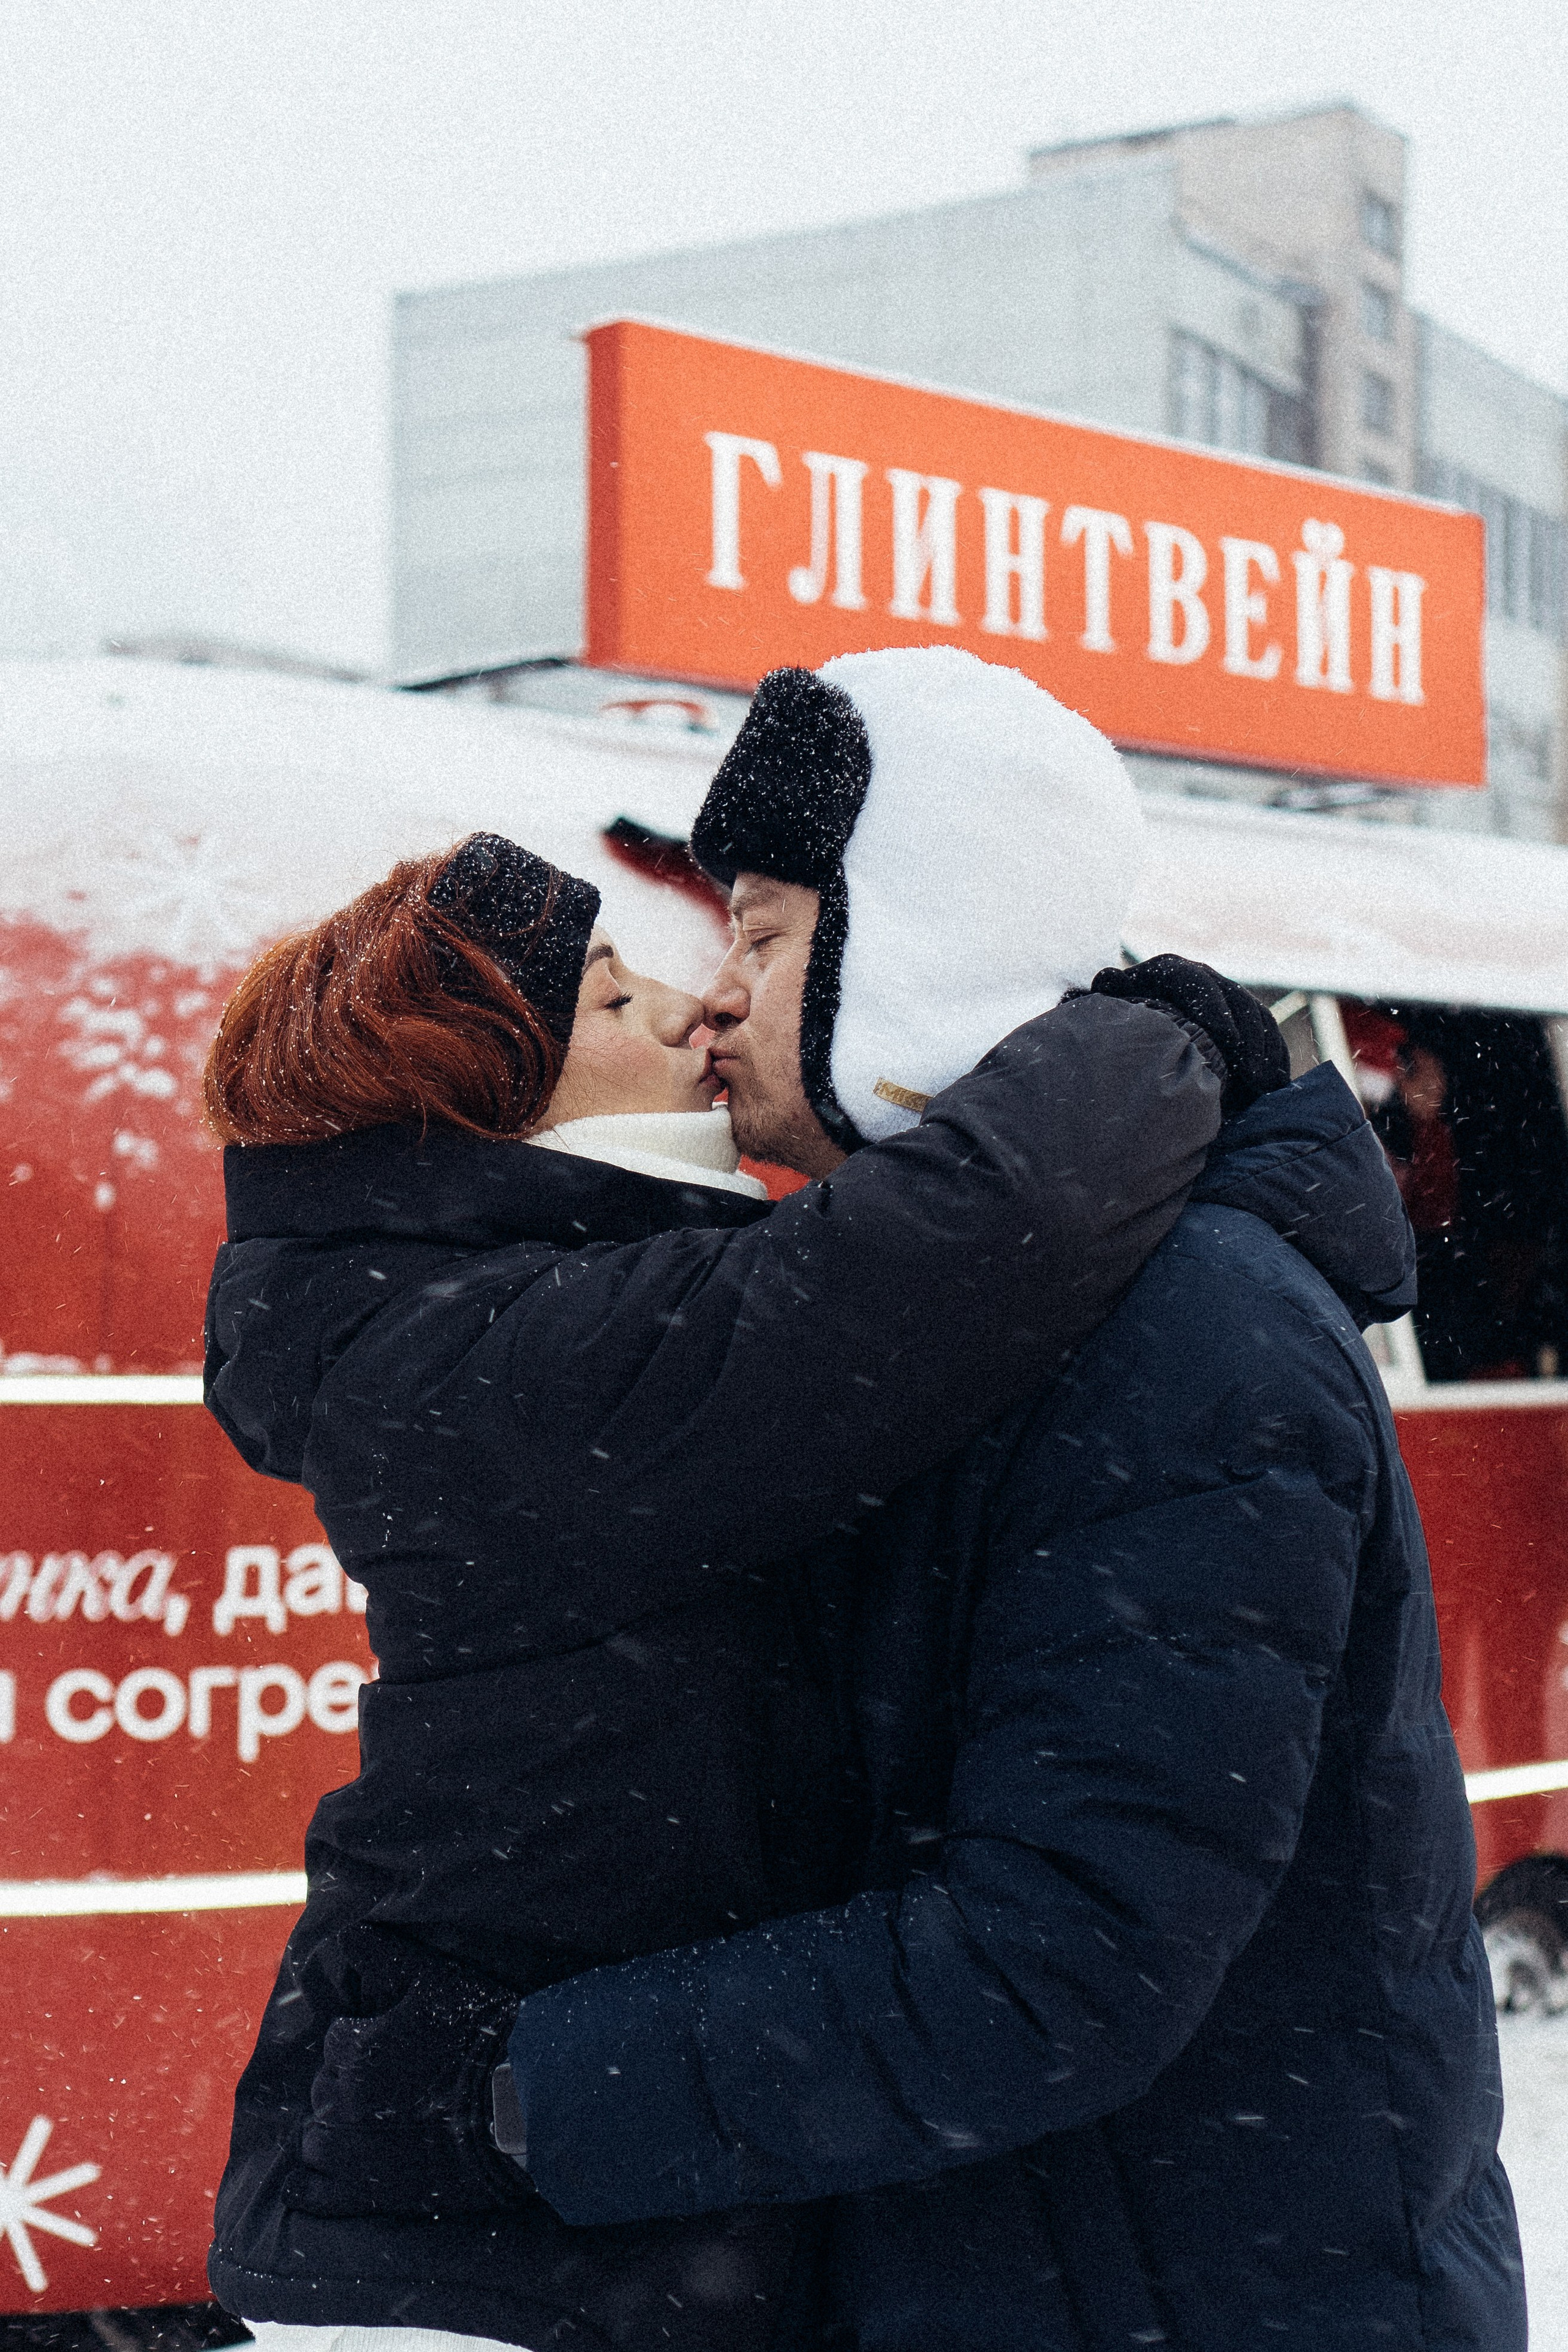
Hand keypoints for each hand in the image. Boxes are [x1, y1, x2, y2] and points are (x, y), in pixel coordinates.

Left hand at [280, 1924, 533, 2219]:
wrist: (518, 2105)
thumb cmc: (477, 2036)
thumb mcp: (433, 1978)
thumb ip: (383, 1953)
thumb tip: (347, 1935)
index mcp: (353, 2049)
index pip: (337, 2042)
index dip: (364, 2040)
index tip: (391, 2044)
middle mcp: (342, 2101)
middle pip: (326, 2090)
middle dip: (348, 2084)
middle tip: (388, 2082)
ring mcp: (352, 2152)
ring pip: (315, 2138)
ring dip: (330, 2128)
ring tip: (360, 2124)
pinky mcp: (368, 2192)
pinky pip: (313, 2193)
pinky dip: (303, 2187)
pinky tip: (299, 2183)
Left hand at [1090, 956, 1289, 1114]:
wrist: (1136, 1039)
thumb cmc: (1119, 1028)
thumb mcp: (1113, 1011)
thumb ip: (1111, 996)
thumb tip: (1106, 978)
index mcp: (1169, 971)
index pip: (1196, 980)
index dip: (1214, 1008)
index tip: (1226, 1039)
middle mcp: (1201, 978)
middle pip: (1235, 999)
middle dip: (1247, 1038)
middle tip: (1252, 1074)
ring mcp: (1226, 997)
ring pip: (1257, 1017)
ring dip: (1265, 1051)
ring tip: (1264, 1086)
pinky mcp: (1245, 1019)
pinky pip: (1268, 1034)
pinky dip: (1275, 1058)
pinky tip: (1275, 1085)